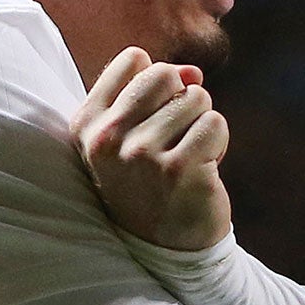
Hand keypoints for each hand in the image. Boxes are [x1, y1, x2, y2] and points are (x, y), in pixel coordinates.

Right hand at [73, 47, 231, 249]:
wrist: (164, 246)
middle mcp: (106, 139)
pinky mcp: (178, 170)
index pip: (133, 59)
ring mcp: (140, 155)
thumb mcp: (133, 131)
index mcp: (86, 124)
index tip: (149, 120)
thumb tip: (193, 72)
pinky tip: (201, 169)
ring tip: (184, 158)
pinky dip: (218, 143)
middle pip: (166, 73)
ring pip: (197, 98)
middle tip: (172, 139)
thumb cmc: (149, 178)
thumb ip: (155, 90)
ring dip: (200, 125)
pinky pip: (215, 124)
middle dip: (182, 99)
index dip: (156, 84)